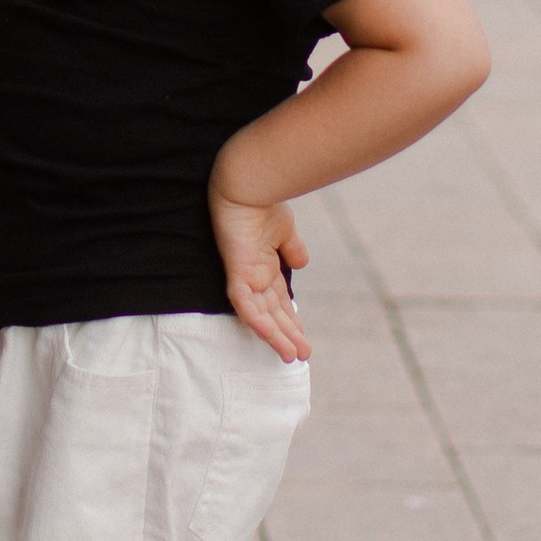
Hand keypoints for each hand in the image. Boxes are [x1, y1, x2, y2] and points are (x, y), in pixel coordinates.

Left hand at [210, 184, 311, 364]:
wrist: (249, 184)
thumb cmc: (264, 202)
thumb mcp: (285, 230)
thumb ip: (292, 249)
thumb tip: (302, 265)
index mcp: (264, 265)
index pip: (279, 300)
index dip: (291, 319)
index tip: (304, 337)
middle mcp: (254, 274)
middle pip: (272, 312)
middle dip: (287, 334)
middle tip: (302, 355)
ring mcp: (245, 275)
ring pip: (260, 315)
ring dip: (276, 336)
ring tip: (292, 355)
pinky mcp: (237, 273)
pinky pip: (246, 305)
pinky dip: (258, 323)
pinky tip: (272, 338)